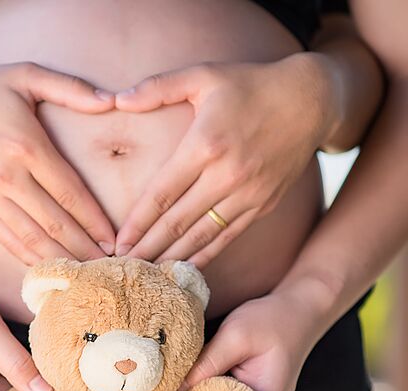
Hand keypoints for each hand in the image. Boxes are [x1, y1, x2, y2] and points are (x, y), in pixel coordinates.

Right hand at [0, 62, 117, 263]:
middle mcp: (8, 176)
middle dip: (86, 249)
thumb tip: (112, 101)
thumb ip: (70, 87)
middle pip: (55, 223)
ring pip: (32, 239)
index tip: (116, 240)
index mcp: (27, 145)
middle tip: (110, 267)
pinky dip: (30, 259)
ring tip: (86, 275)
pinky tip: (50, 271)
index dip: (96, 221)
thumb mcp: (24, 75)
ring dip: (62, 260)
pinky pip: (7, 241)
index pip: (70, 193)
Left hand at [114, 54, 336, 266]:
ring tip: (145, 275)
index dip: (138, 222)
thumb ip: (157, 87)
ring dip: (171, 258)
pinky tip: (182, 270)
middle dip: (147, 248)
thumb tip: (117, 98)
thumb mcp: (203, 75)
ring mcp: (248, 193)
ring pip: (201, 236)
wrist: (312, 99)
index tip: (117, 243)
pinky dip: (204, 256)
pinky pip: (227, 237)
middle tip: (122, 266)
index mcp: (206, 145)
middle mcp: (227, 174)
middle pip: (177, 222)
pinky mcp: (263, 204)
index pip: (162, 193)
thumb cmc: (250, 85)